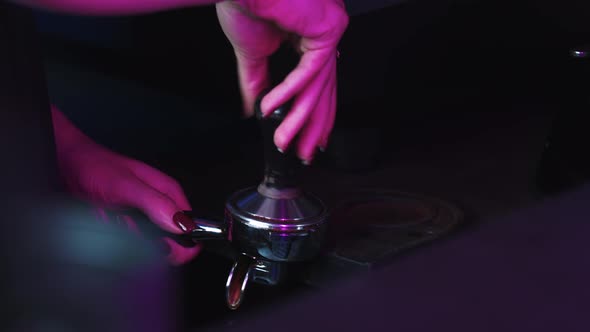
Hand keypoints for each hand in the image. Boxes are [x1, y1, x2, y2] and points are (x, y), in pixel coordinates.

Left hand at [51, 106, 199, 264]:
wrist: (69, 165)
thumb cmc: (96, 166)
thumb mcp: (126, 185)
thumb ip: (155, 203)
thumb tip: (181, 224)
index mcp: (169, 194)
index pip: (191, 229)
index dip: (181, 244)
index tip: (160, 244)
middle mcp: (160, 206)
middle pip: (170, 242)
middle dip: (147, 244)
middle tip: (127, 225)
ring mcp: (144, 217)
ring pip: (147, 247)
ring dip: (127, 241)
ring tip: (112, 221)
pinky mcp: (129, 225)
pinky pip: (129, 245)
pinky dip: (116, 241)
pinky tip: (106, 226)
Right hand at [216, 0, 348, 162]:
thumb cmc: (246, 2)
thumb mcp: (253, 53)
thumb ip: (258, 83)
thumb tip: (253, 111)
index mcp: (310, 37)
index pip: (319, 84)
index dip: (315, 114)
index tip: (311, 140)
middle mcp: (323, 34)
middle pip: (324, 90)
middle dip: (313, 127)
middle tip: (306, 154)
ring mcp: (328, 31)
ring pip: (318, 86)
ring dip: (299, 119)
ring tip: (284, 142)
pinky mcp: (327, 29)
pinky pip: (309, 71)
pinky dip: (288, 92)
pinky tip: (271, 108)